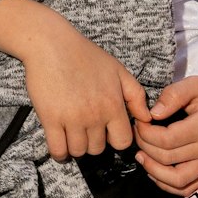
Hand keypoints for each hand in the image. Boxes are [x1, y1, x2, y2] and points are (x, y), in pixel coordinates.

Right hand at [17, 12, 151, 160]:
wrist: (52, 44)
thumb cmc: (86, 55)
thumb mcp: (118, 71)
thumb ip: (136, 96)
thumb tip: (147, 119)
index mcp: (113, 104)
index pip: (122, 141)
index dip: (115, 139)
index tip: (107, 133)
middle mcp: (95, 115)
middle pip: (98, 149)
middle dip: (94, 142)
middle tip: (87, 129)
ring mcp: (72, 118)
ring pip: (78, 151)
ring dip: (76, 146)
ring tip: (73, 133)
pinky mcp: (50, 119)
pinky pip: (57, 150)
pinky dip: (59, 152)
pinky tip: (60, 144)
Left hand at [134, 37, 197, 195]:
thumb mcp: (193, 84)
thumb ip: (172, 96)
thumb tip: (152, 114)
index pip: (167, 139)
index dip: (146, 133)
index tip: (138, 122)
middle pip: (168, 158)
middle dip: (145, 147)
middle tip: (137, 135)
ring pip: (177, 180)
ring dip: (154, 171)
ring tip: (141, 156)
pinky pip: (187, 188)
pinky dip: (168, 185)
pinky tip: (155, 170)